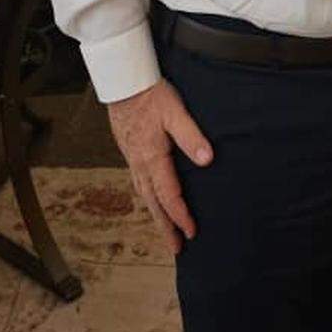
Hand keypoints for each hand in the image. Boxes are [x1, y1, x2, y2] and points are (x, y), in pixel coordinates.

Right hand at [107, 78, 212, 254]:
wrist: (123, 83)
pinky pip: (139, 183)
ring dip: (156, 215)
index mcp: (153, 158)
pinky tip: (151, 198)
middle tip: (175, 248)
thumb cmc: (150, 95)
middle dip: (165, 226)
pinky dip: (147, 198)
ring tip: (165, 230)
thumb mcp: (175, 113)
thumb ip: (191, 136)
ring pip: (145, 195)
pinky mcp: (130, 152)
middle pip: (154, 203)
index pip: (169, 195)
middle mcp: (140, 164)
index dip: (181, 216)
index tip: (191, 232)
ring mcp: (133, 159)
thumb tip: (208, 160)